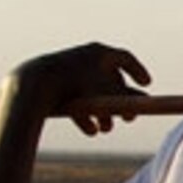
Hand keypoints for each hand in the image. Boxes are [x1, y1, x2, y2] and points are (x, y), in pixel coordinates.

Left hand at [3, 43, 151, 136]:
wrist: (33, 86)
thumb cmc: (75, 89)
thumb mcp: (107, 96)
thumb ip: (130, 99)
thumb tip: (149, 103)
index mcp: (98, 52)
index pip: (125, 59)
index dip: (138, 72)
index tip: (146, 85)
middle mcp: (83, 56)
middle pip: (108, 79)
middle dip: (119, 102)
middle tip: (127, 119)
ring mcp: (66, 68)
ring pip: (91, 92)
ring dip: (102, 112)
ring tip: (105, 130)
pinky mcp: (51, 82)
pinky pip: (74, 98)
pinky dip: (84, 113)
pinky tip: (89, 130)